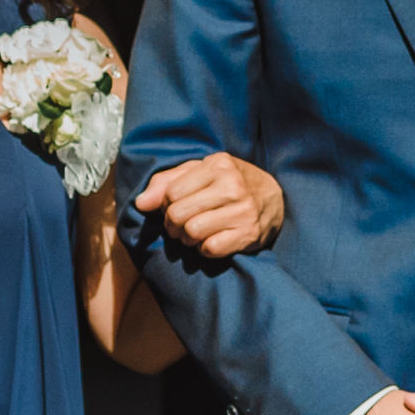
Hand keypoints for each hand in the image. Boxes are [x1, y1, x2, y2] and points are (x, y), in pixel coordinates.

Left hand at [135, 154, 285, 257]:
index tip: (176, 207)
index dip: (166, 205)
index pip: (170, 193)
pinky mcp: (248, 234)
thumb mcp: (200, 172)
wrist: (274, 199)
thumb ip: (166, 182)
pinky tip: (212, 240)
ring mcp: (243, 211)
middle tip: (182, 224)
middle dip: (173, 225)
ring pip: (191, 233)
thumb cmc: (229, 183)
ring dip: (188, 238)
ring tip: (196, 232)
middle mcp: (232, 186)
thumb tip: (141, 203)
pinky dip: (205, 249)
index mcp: (218, 165)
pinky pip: (209, 249)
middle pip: (177, 215)